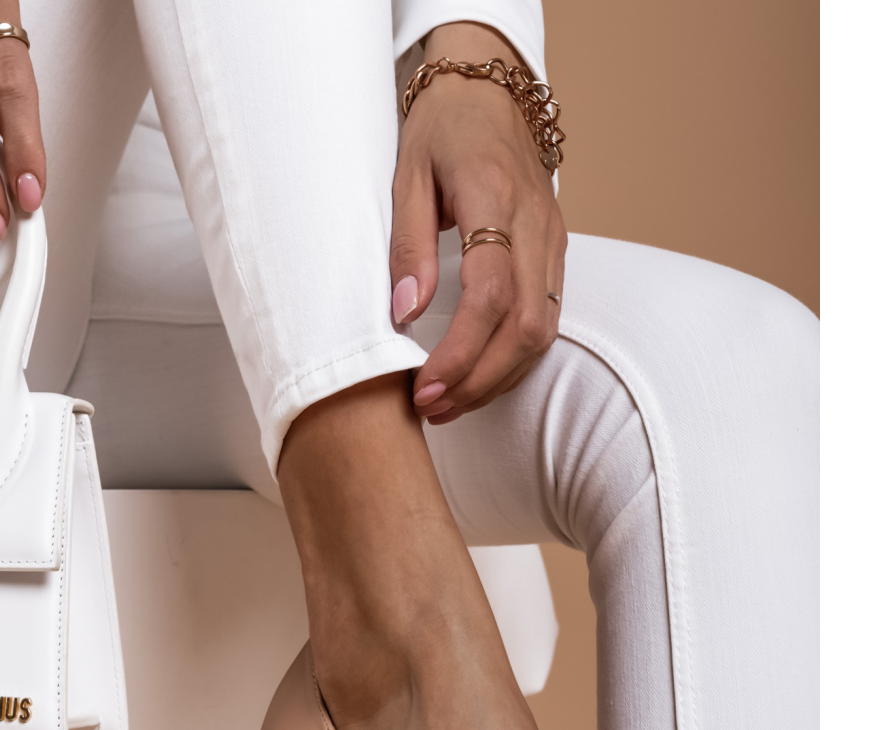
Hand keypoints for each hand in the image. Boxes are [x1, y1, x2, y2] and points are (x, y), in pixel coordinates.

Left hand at [390, 23, 565, 423]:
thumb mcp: (407, 175)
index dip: (460, 353)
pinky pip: (546, 320)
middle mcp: (535, 224)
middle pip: (525, 327)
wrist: (490, 89)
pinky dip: (513, 359)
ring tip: (449, 403)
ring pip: (542, 332)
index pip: (490, 295)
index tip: (423, 387)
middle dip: (478, 380)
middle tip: (432, 408)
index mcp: (495, 199)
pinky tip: (479, 377)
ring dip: (497, 379)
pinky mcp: (556, 252)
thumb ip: (407, 245)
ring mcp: (553, 240)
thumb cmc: (443, 129)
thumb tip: (406, 313)